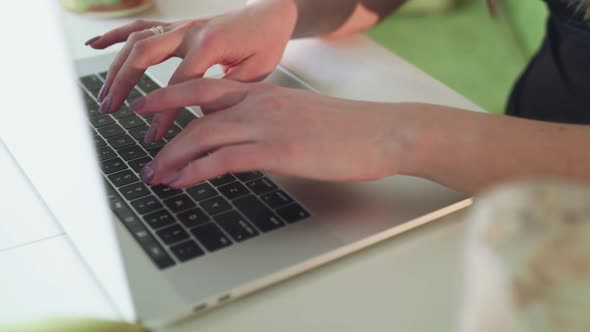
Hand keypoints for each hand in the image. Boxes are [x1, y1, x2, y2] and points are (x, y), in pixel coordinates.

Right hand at [86, 0, 296, 142]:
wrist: (270, 14)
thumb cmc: (265, 44)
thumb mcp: (255, 74)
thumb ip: (227, 94)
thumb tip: (201, 120)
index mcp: (209, 46)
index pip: (179, 84)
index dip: (164, 113)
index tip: (154, 137)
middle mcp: (189, 32)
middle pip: (144, 55)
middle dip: (123, 83)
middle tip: (111, 109)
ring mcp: (180, 26)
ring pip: (137, 41)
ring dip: (116, 66)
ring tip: (105, 93)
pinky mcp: (177, 26)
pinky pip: (141, 27)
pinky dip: (116, 34)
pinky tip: (96, 44)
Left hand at [129, 79, 405, 187]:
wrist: (382, 132)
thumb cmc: (348, 128)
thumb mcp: (302, 116)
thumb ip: (272, 121)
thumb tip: (252, 139)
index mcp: (264, 92)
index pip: (207, 89)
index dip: (172, 95)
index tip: (150, 104)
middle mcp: (259, 102)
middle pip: (194, 108)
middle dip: (160, 126)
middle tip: (141, 148)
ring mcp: (267, 125)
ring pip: (202, 135)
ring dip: (172, 156)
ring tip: (154, 175)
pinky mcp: (278, 150)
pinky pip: (223, 159)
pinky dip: (195, 171)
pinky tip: (181, 182)